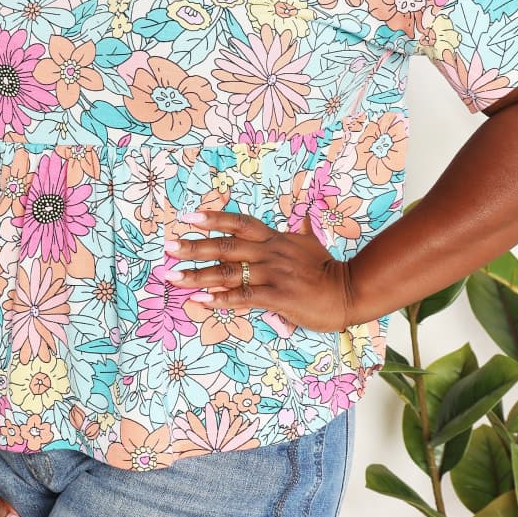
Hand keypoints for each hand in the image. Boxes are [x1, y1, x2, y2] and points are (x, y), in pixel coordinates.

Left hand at [164, 205, 350, 331]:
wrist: (350, 291)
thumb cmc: (327, 270)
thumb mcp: (311, 243)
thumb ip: (300, 230)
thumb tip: (301, 216)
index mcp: (275, 239)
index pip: (239, 223)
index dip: (213, 218)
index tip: (187, 217)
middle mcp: (270, 253)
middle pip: (226, 246)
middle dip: (194, 246)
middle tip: (168, 247)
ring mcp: (273, 274)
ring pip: (229, 272)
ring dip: (198, 274)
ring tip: (174, 276)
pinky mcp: (278, 296)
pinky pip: (244, 296)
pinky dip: (221, 298)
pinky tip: (202, 300)